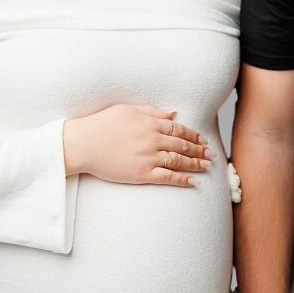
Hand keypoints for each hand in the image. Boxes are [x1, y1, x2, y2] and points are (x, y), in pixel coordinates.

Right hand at [62, 104, 212, 184]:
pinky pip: (168, 178)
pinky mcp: (142, 174)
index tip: (202, 140)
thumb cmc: (101, 124)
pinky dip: (182, 180)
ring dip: (195, 164)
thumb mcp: (127, 110)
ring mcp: (148, 157)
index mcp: (150, 123)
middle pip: (183, 145)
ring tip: (206, 166)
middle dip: (199, 150)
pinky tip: (193, 182)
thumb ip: (152, 111)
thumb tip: (173, 113)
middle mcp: (153, 139)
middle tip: (210, 154)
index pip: (179, 129)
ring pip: (179, 161)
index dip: (194, 135)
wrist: (82, 144)